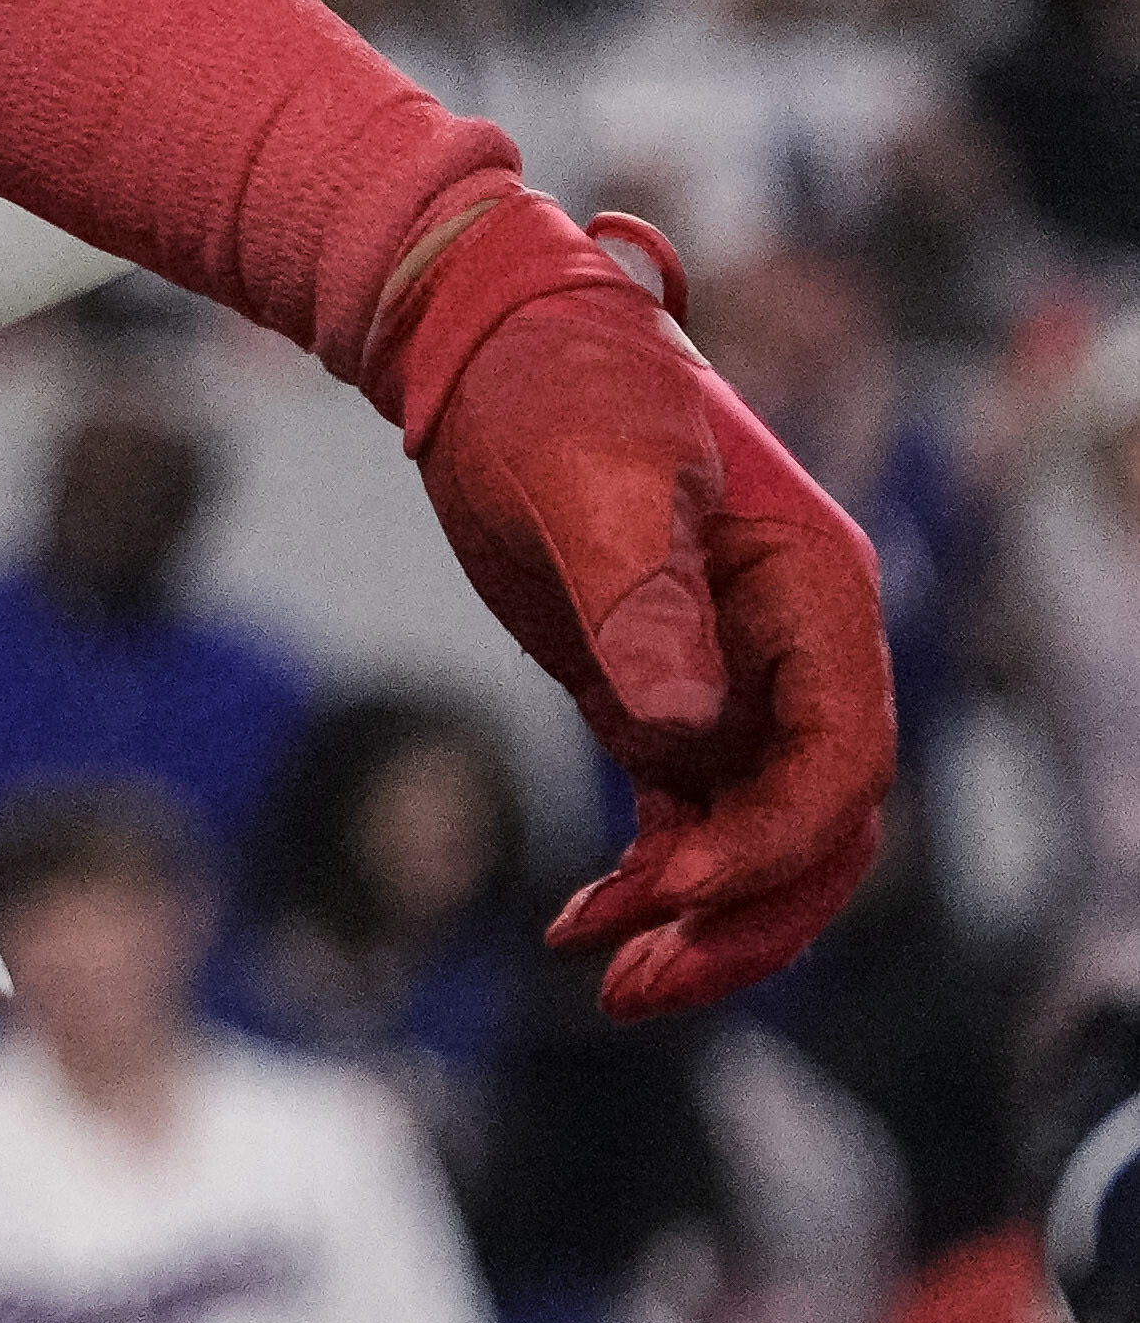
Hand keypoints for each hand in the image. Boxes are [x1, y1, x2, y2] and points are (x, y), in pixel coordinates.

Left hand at [374, 195, 890, 1014]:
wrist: (478, 342)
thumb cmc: (552, 381)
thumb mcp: (597, 473)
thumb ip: (644, 597)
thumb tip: (688, 726)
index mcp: (817, 595)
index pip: (842, 759)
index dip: (774, 841)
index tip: (675, 890)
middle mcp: (797, 650)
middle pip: (819, 827)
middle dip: (746, 917)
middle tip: (635, 980)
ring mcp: (735, 682)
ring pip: (760, 840)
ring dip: (701, 922)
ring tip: (607, 979)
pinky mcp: (660, 700)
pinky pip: (693, 821)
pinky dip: (657, 881)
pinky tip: (584, 922)